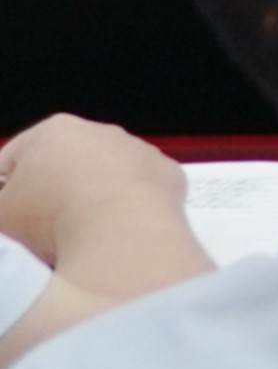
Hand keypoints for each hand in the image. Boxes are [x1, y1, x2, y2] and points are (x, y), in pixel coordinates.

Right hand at [0, 118, 183, 269]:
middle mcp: (102, 132)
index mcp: (54, 131)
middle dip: (47, 195)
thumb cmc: (49, 220)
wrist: (119, 236)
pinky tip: (114, 234)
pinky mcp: (170, 177)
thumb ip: (2, 206)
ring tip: (75, 237)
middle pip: (61, 166)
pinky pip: (139, 196)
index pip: (13, 159)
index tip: (5, 213)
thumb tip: (11, 210)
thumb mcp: (1, 216)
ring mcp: (140, 152)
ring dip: (89, 203)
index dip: (3, 190)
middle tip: (35, 231)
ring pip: (104, 179)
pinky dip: (126, 213)